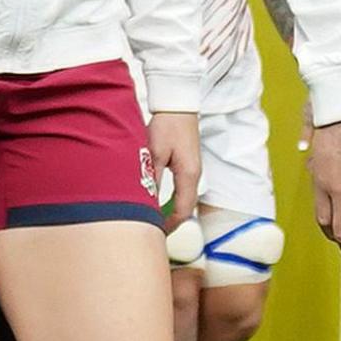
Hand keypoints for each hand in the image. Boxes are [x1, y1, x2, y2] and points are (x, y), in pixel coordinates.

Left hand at [148, 112, 205, 232]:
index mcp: (188, 175)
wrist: (178, 106)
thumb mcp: (155, 153)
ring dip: (170, 212)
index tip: (155, 234)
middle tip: (153, 233)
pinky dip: (171, 201)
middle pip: (185, 208)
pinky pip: (181, 190)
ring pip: (184, 199)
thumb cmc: (167, 126)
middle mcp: (194, 175)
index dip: (170, 226)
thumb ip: (152, 178)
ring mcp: (192, 170)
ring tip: (153, 221)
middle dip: (171, 223)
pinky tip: (157, 202)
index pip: (183, 210)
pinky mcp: (187, 165)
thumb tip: (146, 201)